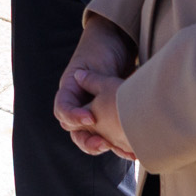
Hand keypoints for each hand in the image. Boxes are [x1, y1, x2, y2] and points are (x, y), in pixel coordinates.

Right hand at [51, 19, 137, 153]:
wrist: (117, 44)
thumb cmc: (101, 49)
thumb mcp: (95, 62)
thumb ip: (92, 78)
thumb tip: (83, 82)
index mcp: (69, 91)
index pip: (63, 110)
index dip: (73, 117)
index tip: (91, 118)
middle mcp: (79, 105)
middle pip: (75, 131)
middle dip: (87, 141)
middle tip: (103, 143)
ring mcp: (93, 112)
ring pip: (92, 137)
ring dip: (104, 146)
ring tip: (121, 151)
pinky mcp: (109, 117)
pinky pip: (110, 136)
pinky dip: (119, 144)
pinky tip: (133, 151)